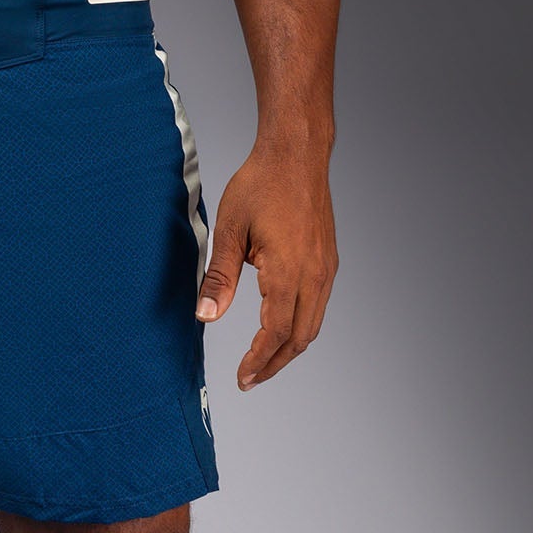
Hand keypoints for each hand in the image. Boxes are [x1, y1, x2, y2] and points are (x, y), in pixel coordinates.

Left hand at [196, 145, 337, 390]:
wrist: (296, 153)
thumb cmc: (261, 185)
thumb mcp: (229, 230)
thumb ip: (218, 278)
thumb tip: (205, 316)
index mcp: (289, 270)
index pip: (274, 332)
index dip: (257, 360)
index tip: (241, 377)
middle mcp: (314, 274)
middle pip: (298, 338)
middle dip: (273, 364)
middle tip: (249, 380)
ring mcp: (325, 268)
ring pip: (312, 325)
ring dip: (287, 349)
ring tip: (262, 363)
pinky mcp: (327, 261)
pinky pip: (317, 307)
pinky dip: (298, 327)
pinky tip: (279, 331)